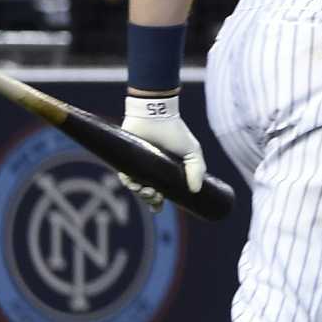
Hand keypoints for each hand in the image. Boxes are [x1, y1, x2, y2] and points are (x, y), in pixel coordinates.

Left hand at [120, 93, 205, 209]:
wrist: (157, 115)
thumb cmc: (175, 132)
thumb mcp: (192, 152)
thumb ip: (197, 170)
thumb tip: (195, 191)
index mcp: (165, 171)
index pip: (160, 192)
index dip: (157, 203)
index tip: (159, 207)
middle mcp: (150, 170)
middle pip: (147, 192)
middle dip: (151, 199)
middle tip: (155, 197)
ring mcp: (138, 165)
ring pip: (135, 187)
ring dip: (140, 194)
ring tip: (147, 191)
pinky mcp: (126, 159)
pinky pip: (124, 176)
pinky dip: (129, 183)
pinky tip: (136, 184)